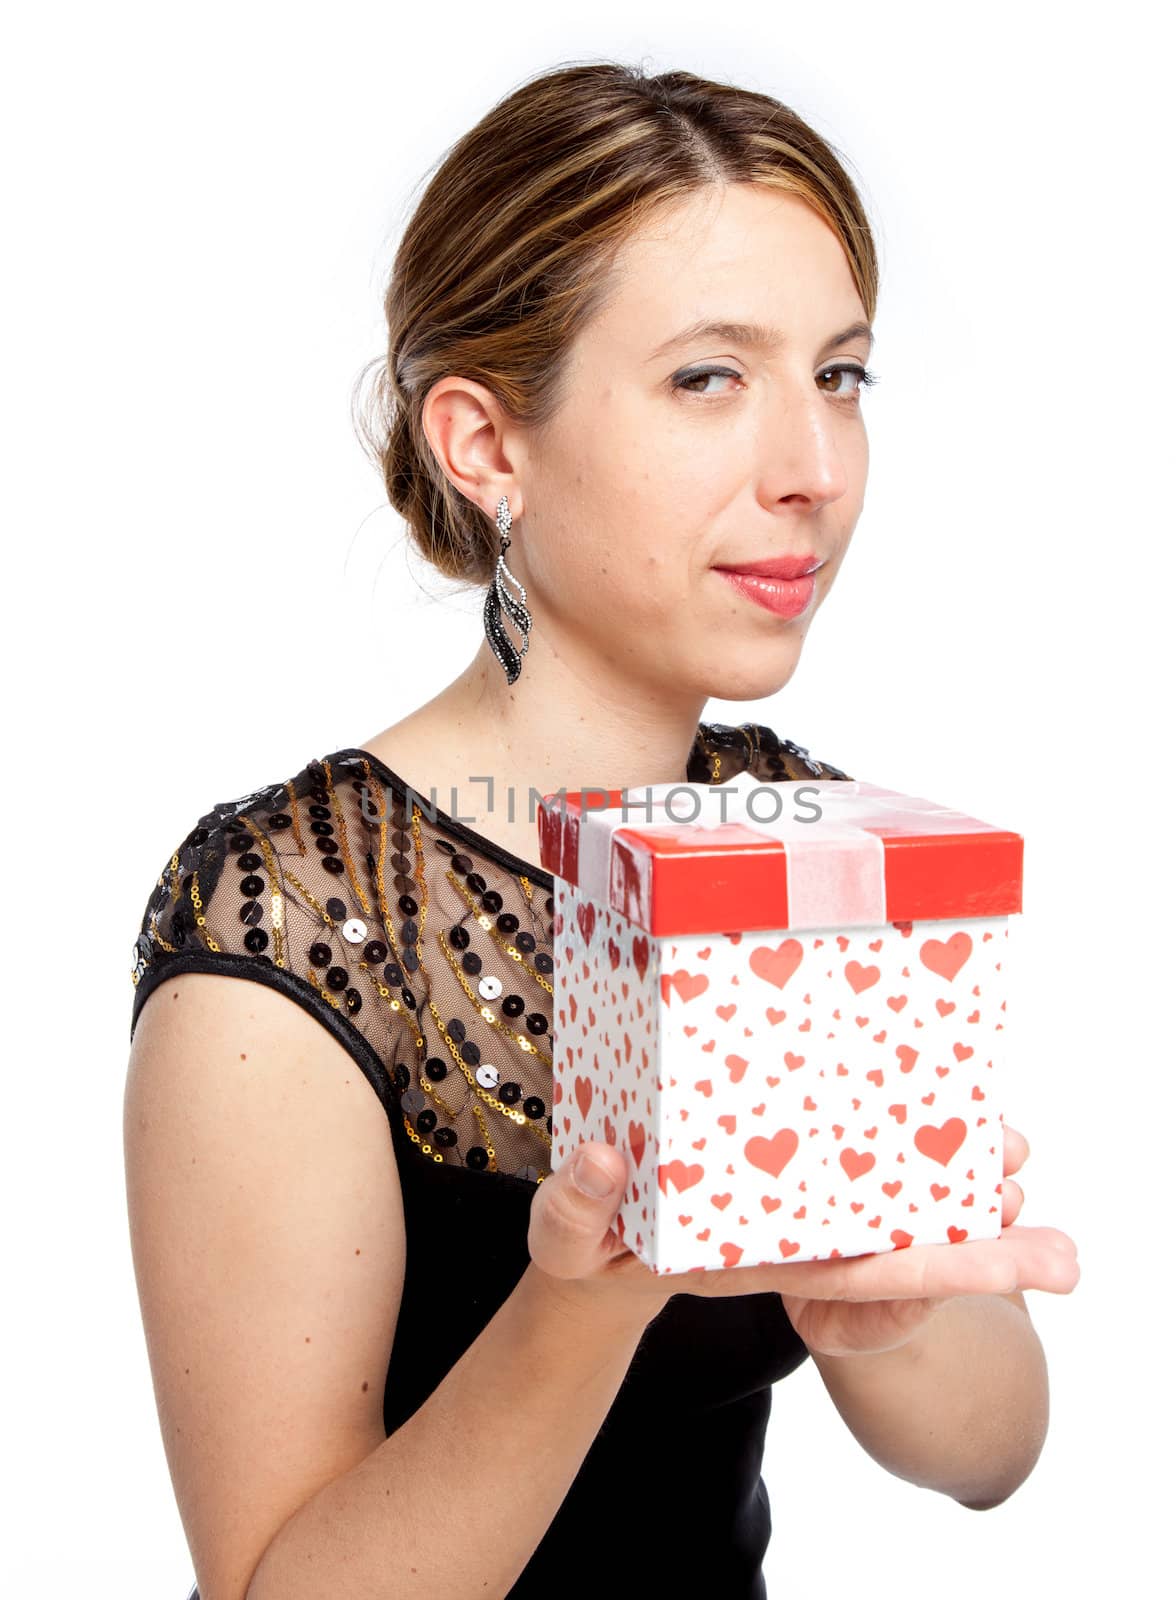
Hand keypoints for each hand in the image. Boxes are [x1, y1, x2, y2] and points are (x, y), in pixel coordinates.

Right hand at [527, 1124, 1078, 1339]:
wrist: (593, 1258)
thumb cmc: (579, 1254)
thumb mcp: (566, 1240)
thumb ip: (577, 1208)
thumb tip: (605, 1159)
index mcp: (749, 1259)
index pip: (855, 1270)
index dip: (929, 1265)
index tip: (995, 1252)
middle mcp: (785, 1239)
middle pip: (892, 1238)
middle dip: (971, 1229)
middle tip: (1041, 1192)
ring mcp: (786, 1208)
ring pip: (882, 1200)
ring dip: (945, 1179)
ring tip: (1014, 1145)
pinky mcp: (776, 1177)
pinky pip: (849, 1166)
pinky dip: (897, 1148)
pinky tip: (935, 1115)